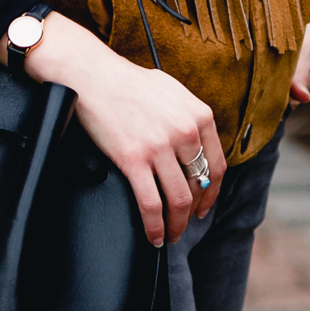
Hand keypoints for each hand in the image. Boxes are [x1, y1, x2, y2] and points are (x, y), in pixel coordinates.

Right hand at [0, 11, 224, 246]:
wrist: (93, 75)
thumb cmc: (127, 81)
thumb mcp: (172, 91)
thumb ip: (189, 116)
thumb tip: (197, 145)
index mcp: (198, 115)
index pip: (216, 166)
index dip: (211, 193)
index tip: (204, 205)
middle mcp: (185, 131)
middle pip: (198, 186)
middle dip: (193, 212)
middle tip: (184, 223)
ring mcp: (160, 146)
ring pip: (179, 201)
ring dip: (176, 226)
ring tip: (169, 235)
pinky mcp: (134, 159)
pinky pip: (151, 204)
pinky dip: (155, 226)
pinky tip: (153, 235)